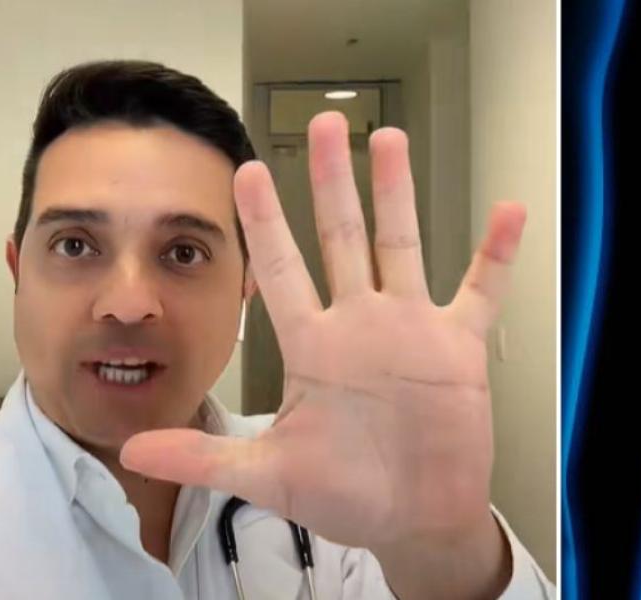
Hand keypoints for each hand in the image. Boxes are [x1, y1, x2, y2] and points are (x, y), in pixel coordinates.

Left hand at [120, 111, 524, 597]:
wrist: (411, 518)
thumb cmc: (343, 494)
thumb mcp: (270, 475)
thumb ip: (205, 458)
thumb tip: (132, 451)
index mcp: (311, 346)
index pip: (281, 269)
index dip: (265, 221)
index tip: (247, 170)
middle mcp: (357, 324)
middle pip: (341, 237)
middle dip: (331, 181)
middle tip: (324, 123)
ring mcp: (408, 329)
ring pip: (401, 244)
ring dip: (397, 193)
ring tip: (388, 138)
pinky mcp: (456, 346)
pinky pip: (480, 289)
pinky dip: (495, 254)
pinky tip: (508, 212)